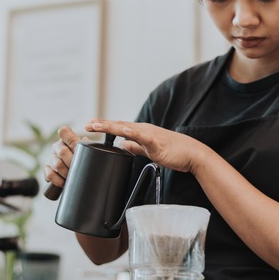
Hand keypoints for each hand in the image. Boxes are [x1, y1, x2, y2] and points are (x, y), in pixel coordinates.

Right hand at [43, 126, 81, 187]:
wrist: (75, 175)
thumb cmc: (83, 160)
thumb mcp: (86, 152)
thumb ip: (88, 146)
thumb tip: (86, 141)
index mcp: (67, 139)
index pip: (64, 131)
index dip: (69, 137)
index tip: (76, 147)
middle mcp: (57, 146)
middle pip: (62, 151)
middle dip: (72, 162)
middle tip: (79, 169)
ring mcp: (51, 157)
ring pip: (57, 164)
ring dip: (67, 173)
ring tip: (73, 177)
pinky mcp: (46, 168)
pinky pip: (50, 175)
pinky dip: (59, 180)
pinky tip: (65, 182)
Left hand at [85, 119, 204, 173]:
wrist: (192, 154)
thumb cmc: (174, 152)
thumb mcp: (149, 150)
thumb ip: (135, 147)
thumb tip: (122, 145)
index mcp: (142, 132)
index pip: (119, 128)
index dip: (104, 127)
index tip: (90, 126)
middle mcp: (144, 130)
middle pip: (119, 126)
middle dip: (102, 125)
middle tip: (86, 124)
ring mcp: (150, 135)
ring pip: (126, 129)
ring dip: (110, 126)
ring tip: (96, 126)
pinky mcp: (156, 143)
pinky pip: (142, 138)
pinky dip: (132, 134)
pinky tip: (123, 132)